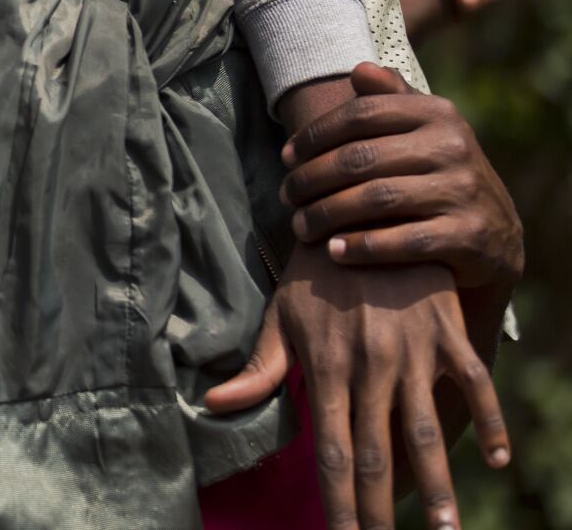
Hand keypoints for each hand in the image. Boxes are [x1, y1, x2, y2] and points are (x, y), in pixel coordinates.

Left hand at [206, 246, 508, 528]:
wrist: (358, 210)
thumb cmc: (315, 274)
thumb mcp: (281, 317)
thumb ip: (259, 369)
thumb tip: (213, 405)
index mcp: (327, 367)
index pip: (332, 451)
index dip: (338, 500)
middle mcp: (370, 365)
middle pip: (378, 452)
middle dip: (380, 507)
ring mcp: (412, 349)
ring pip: (428, 428)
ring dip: (439, 482)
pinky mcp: (446, 330)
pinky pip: (473, 382)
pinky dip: (490, 420)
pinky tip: (496, 461)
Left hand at [281, 63, 522, 293]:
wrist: (497, 236)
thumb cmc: (440, 173)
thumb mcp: (424, 131)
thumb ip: (393, 98)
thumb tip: (360, 69)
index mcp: (437, 114)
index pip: (360, 114)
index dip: (314, 135)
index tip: (285, 157)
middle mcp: (453, 148)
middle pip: (360, 159)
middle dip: (311, 178)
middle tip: (285, 197)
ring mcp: (464, 192)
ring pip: (376, 199)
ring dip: (327, 215)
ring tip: (300, 227)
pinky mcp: (469, 235)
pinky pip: (404, 241)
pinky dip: (362, 247)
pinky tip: (333, 252)